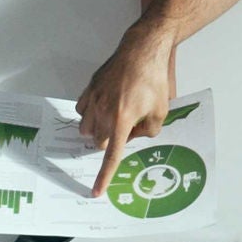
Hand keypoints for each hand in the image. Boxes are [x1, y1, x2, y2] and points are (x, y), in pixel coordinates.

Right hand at [75, 28, 171, 195]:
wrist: (143, 50)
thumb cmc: (154, 79)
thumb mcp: (160, 112)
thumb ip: (148, 132)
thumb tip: (134, 137)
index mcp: (122, 120)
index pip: (111, 155)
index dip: (103, 176)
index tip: (95, 191)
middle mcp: (104, 111)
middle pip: (98, 142)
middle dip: (109, 142)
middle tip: (127, 129)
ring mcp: (93, 98)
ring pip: (86, 128)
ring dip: (97, 130)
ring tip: (114, 119)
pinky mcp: (89, 88)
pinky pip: (81, 110)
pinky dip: (89, 114)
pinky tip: (102, 108)